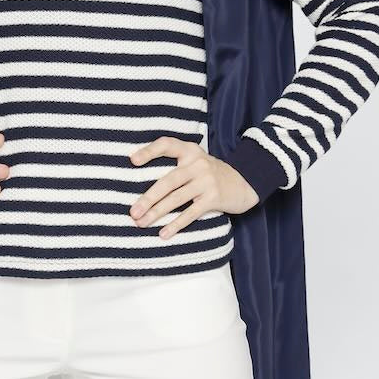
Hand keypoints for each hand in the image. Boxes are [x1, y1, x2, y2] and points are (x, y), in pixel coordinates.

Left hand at [128, 136, 258, 238]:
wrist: (245, 182)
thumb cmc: (211, 174)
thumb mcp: (196, 162)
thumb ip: (176, 165)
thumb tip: (142, 183)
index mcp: (190, 151)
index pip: (167, 145)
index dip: (149, 151)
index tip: (132, 160)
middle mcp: (198, 164)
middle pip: (168, 181)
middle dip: (148, 198)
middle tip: (133, 212)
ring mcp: (206, 181)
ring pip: (176, 198)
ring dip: (156, 213)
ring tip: (141, 223)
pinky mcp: (214, 198)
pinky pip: (191, 213)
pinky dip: (176, 224)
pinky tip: (163, 233)